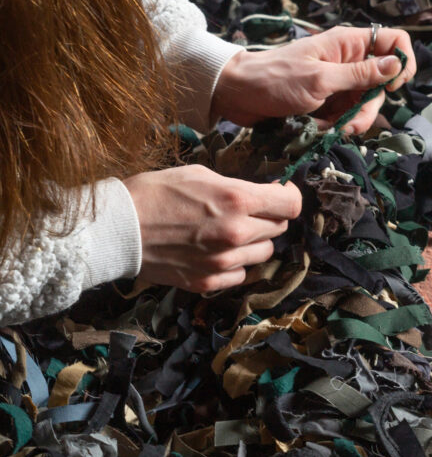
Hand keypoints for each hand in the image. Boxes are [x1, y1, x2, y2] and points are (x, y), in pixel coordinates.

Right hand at [123, 165, 301, 293]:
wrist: (116, 228)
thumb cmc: (155, 193)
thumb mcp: (200, 175)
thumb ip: (238, 187)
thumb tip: (264, 194)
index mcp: (237, 200)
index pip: (291, 204)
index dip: (288, 197)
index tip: (280, 195)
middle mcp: (236, 232)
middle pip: (279, 227)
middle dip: (267, 217)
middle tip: (245, 211)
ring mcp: (224, 260)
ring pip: (264, 252)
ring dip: (254, 242)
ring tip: (228, 232)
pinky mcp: (209, 281)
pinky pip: (242, 273)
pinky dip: (235, 263)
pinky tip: (215, 251)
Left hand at [210, 25, 417, 131]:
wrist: (238, 94)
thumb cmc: (274, 79)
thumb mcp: (320, 80)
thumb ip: (361, 74)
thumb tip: (397, 64)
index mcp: (349, 44)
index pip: (395, 41)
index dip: (401, 63)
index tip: (390, 86)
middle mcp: (349, 60)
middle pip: (383, 82)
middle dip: (369, 107)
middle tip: (350, 123)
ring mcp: (340, 82)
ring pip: (366, 103)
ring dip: (352, 121)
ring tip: (329, 128)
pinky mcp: (330, 100)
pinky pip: (348, 114)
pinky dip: (337, 125)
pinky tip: (319, 127)